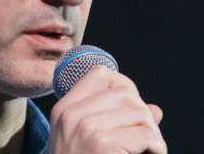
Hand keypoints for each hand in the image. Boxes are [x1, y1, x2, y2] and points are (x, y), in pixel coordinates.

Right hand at [47, 65, 166, 153]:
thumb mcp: (83, 141)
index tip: (132, 107)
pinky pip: (144, 133)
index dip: (123, 85)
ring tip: (150, 147)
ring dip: (152, 131)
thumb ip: (112, 119)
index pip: (100, 74)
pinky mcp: (102, 146)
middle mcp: (72, 114)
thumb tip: (155, 110)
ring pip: (138, 110)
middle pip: (124, 91)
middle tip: (147, 135)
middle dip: (143, 112)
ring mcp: (85, 129)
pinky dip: (156, 146)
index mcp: (64, 108)